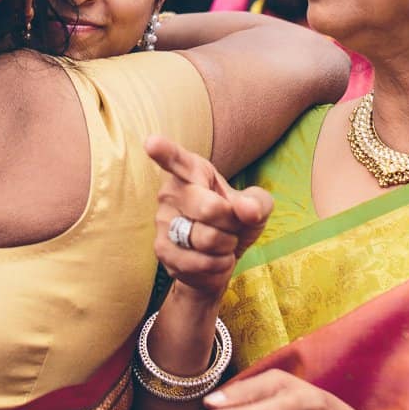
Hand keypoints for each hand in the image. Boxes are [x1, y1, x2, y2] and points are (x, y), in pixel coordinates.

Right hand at [145, 135, 271, 302]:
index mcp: (192, 170)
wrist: (221, 259)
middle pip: (209, 208)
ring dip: (226, 246)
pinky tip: (215, 260)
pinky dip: (218, 266)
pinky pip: (198, 262)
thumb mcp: (257, 207)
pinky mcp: (162, 250)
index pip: (176, 159)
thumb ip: (257, 202)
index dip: (164, 151)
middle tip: (231, 224)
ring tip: (222, 243)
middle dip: (232, 223)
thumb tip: (247, 210)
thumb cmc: (236, 221)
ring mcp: (162, 221)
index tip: (152, 143)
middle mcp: (171, 192)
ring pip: (206, 238)